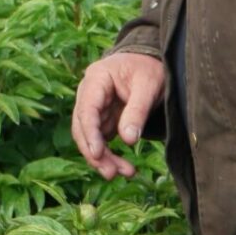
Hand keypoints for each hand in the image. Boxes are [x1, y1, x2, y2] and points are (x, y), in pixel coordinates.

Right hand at [71, 52, 166, 178]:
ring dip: (102, 158)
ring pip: (90, 137)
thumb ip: (137, 112)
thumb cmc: (150, 68)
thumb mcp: (149, 86)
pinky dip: (109, 155)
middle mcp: (89, 93)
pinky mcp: (102, 118)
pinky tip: (122, 167)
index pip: (87, 109)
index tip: (98, 154)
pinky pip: (100, 140)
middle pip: (83, 127)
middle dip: (95, 152)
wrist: (152, 61)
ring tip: (124, 173)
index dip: (90, 133)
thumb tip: (128, 140)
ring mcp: (94, 107)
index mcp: (96, 78)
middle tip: (112, 173)